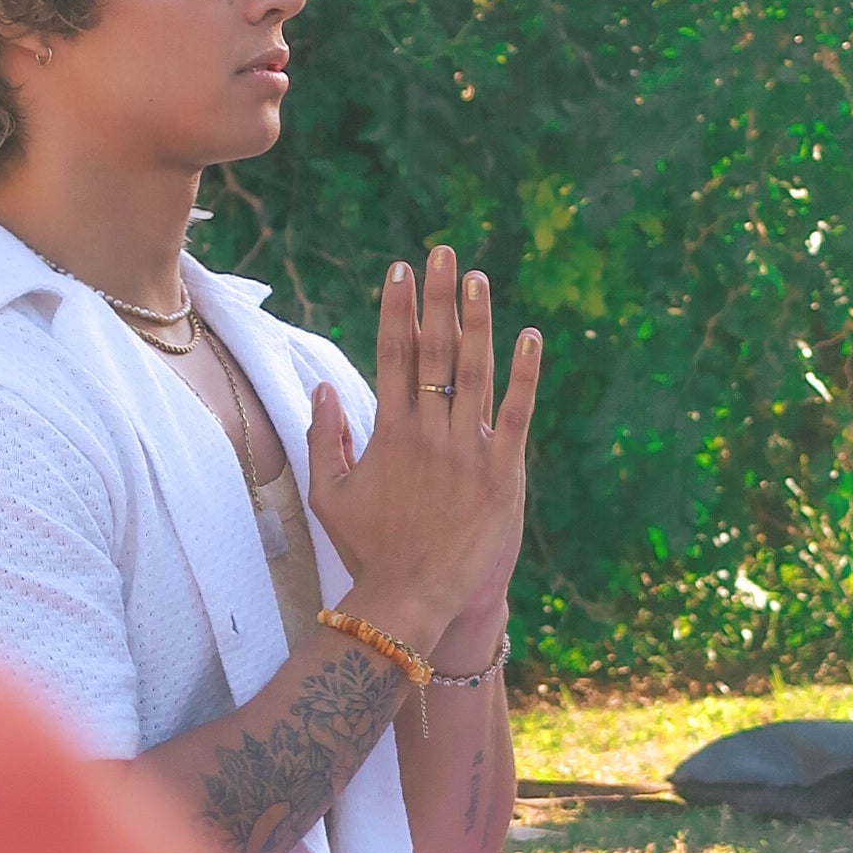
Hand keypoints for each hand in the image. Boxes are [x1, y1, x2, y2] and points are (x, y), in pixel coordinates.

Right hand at [306, 248, 539, 649]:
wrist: (416, 599)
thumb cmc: (371, 551)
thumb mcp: (330, 497)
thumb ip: (325, 439)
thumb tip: (323, 388)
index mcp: (389, 433)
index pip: (393, 355)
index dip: (397, 309)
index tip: (399, 271)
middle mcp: (429, 433)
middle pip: (434, 350)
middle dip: (436, 298)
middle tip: (441, 253)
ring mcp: (468, 451)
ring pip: (475, 371)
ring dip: (477, 321)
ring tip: (477, 279)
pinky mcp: (503, 472)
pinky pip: (516, 413)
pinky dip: (524, 374)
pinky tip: (530, 336)